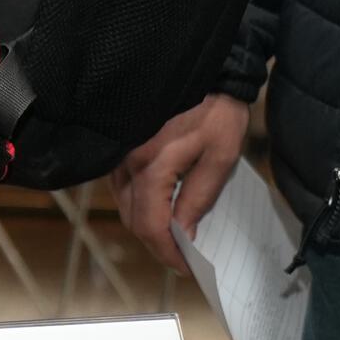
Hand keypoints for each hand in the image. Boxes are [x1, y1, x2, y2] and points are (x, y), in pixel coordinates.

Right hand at [114, 94, 252, 271]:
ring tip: (175, 237)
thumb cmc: (215, 113)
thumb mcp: (220, 158)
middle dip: (157, 244)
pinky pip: (123, 188)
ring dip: (147, 226)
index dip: (168, 253)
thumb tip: (184, 234)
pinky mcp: (121, 148)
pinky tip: (161, 209)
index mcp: (151, 167)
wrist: (203, 71)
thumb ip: (198, 198)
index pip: (151, 225)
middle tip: (184, 258)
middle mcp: (126, 164)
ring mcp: (119, 156)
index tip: (188, 268)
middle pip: (133, 219)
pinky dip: (140, 207)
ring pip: (124, 205)